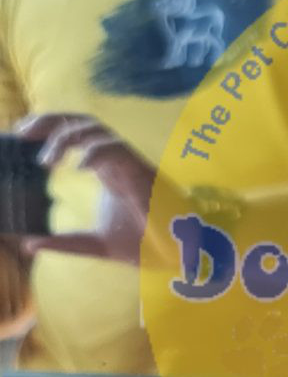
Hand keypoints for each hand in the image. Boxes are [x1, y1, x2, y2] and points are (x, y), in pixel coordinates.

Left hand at [12, 112, 156, 264]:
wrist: (178, 255)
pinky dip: (96, 152)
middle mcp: (118, 161)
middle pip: (83, 122)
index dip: (50, 126)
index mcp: (108, 169)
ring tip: (47, 161)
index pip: (78, 133)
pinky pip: (118, 150)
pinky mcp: (141, 173)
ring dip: (67, 138)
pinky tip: (79, 166)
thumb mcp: (95, 243)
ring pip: (98, 131)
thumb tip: (29, 245)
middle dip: (51, 120)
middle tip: (21, 131)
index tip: (21, 133)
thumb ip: (65, 242)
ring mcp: (131, 165)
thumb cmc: (146, 245)